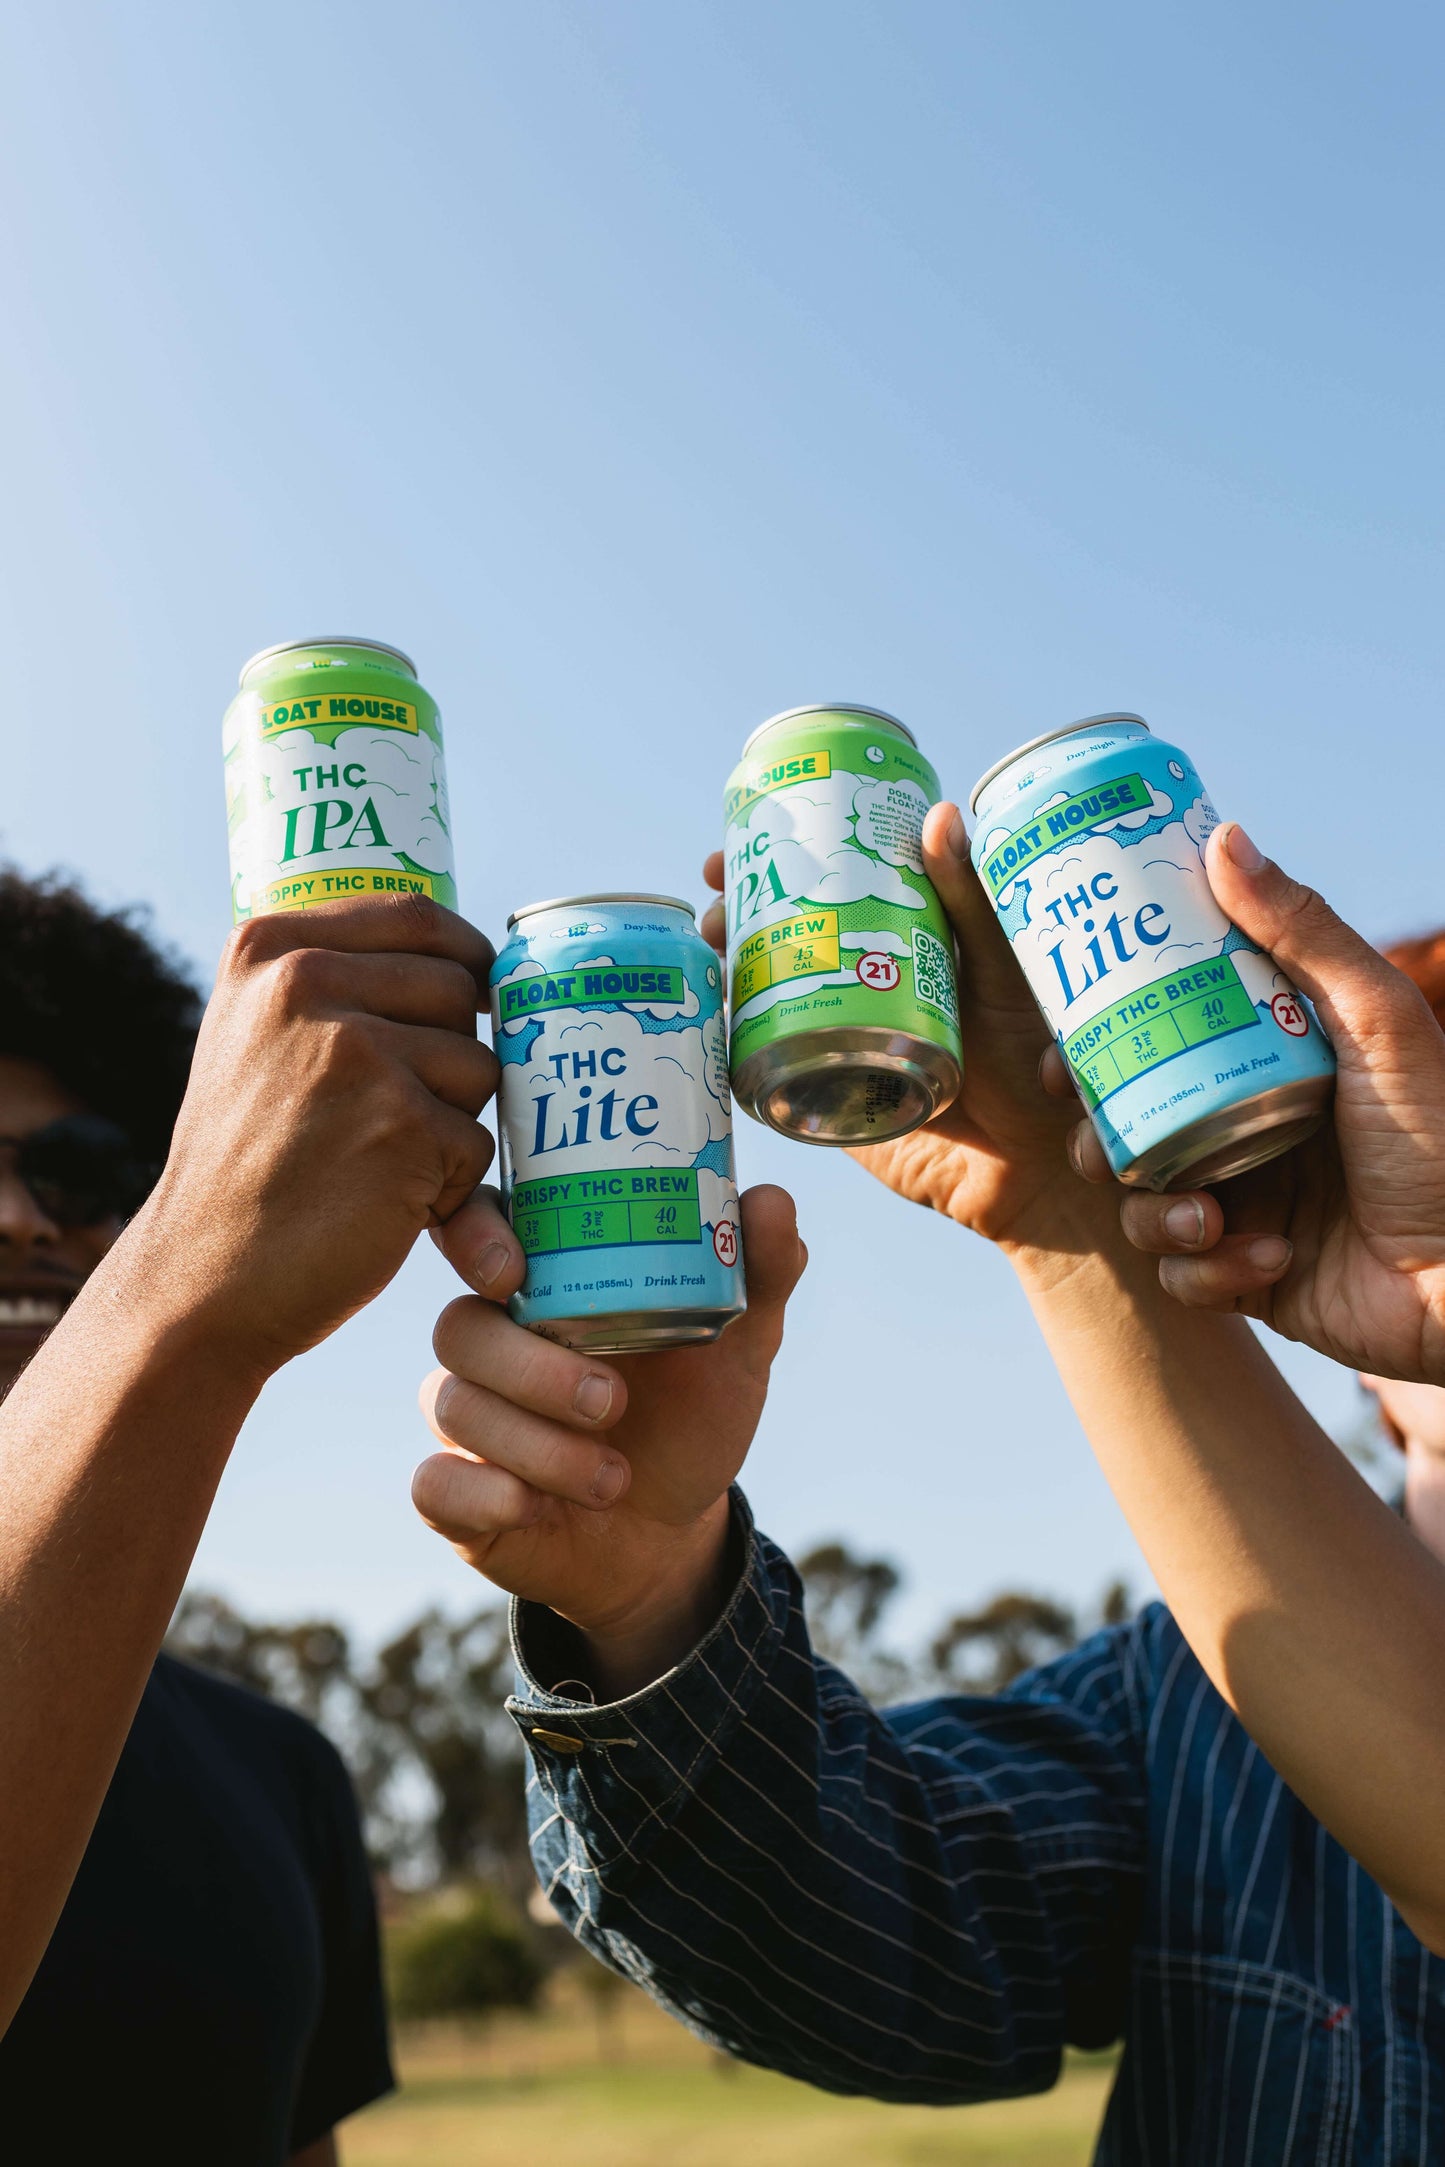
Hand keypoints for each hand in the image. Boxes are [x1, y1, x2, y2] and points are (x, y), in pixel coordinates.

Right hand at [134, 894, 496, 1373]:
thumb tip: (476, 960)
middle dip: (453, 1055)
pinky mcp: (403, 1122)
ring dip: (453, 1124)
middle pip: (459, 991)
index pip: (416, 917)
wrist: (205, 1277)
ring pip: (478, 1066)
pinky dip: (452, 1185)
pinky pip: (477, 1140)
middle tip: (393, 1115)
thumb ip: (333, 987)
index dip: (467, 954)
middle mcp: (307, 982)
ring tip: (376, 1163)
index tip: (480, 985)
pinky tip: (385, 1204)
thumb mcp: (254, 1039)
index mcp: (270, 949)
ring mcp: (357, 1051)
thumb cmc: (247, 1166)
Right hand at [414, 1184, 805, 1692]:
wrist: (674, 1532)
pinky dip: (485, 1495)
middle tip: (611, 1403)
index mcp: (546, 1288)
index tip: (515, 1271)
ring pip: (455, 1406)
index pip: (477, 1232)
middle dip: (534, 1370)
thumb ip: (756, 1274)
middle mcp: (493, 1343)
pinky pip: (433, 1484)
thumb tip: (772, 1200)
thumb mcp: (739, 1346)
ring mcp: (467, 1417)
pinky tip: (535, 1508)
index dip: (475, 1238)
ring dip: (540, 1447)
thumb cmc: (690, 1415)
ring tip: (613, 1479)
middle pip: (460, 1326)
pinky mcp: (455, 1492)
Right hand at [702, 815, 1110, 1265]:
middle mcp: (868, 987)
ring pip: (768, 992)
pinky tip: (707, 1008)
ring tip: (711, 936)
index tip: (751, 827)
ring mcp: (844, 1043)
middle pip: (787, 933)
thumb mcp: (1006, 965)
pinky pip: (769, 1067)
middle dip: (740, 905)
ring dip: (728, 962)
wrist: (1036, 1166)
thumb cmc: (1039, 1057)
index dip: (788, 857)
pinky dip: (733, 1039)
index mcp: (908, 944)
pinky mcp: (829, 1100)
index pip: (837, 885)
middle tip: (716, 882)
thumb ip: (971, 900)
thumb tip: (936, 815)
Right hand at [1067, 823, 1444, 1381]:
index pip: (1157, 1036)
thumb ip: (1304, 930)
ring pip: (1139, 1203)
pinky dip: (1210, 1270)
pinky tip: (1265, 1256)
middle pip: (1123, 1120)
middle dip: (1095, 1130)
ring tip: (1202, 1213)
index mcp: (1262, 1061)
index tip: (1061, 1033)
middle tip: (1091, 1127)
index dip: (1096, 1037)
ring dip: (1154, 1213)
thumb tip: (1224, 836)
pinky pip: (1186, 1275)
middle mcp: (1242, 1126)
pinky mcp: (1245, 1274)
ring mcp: (1242, 1203)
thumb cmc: (1444, 1138)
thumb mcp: (1374, 1018)